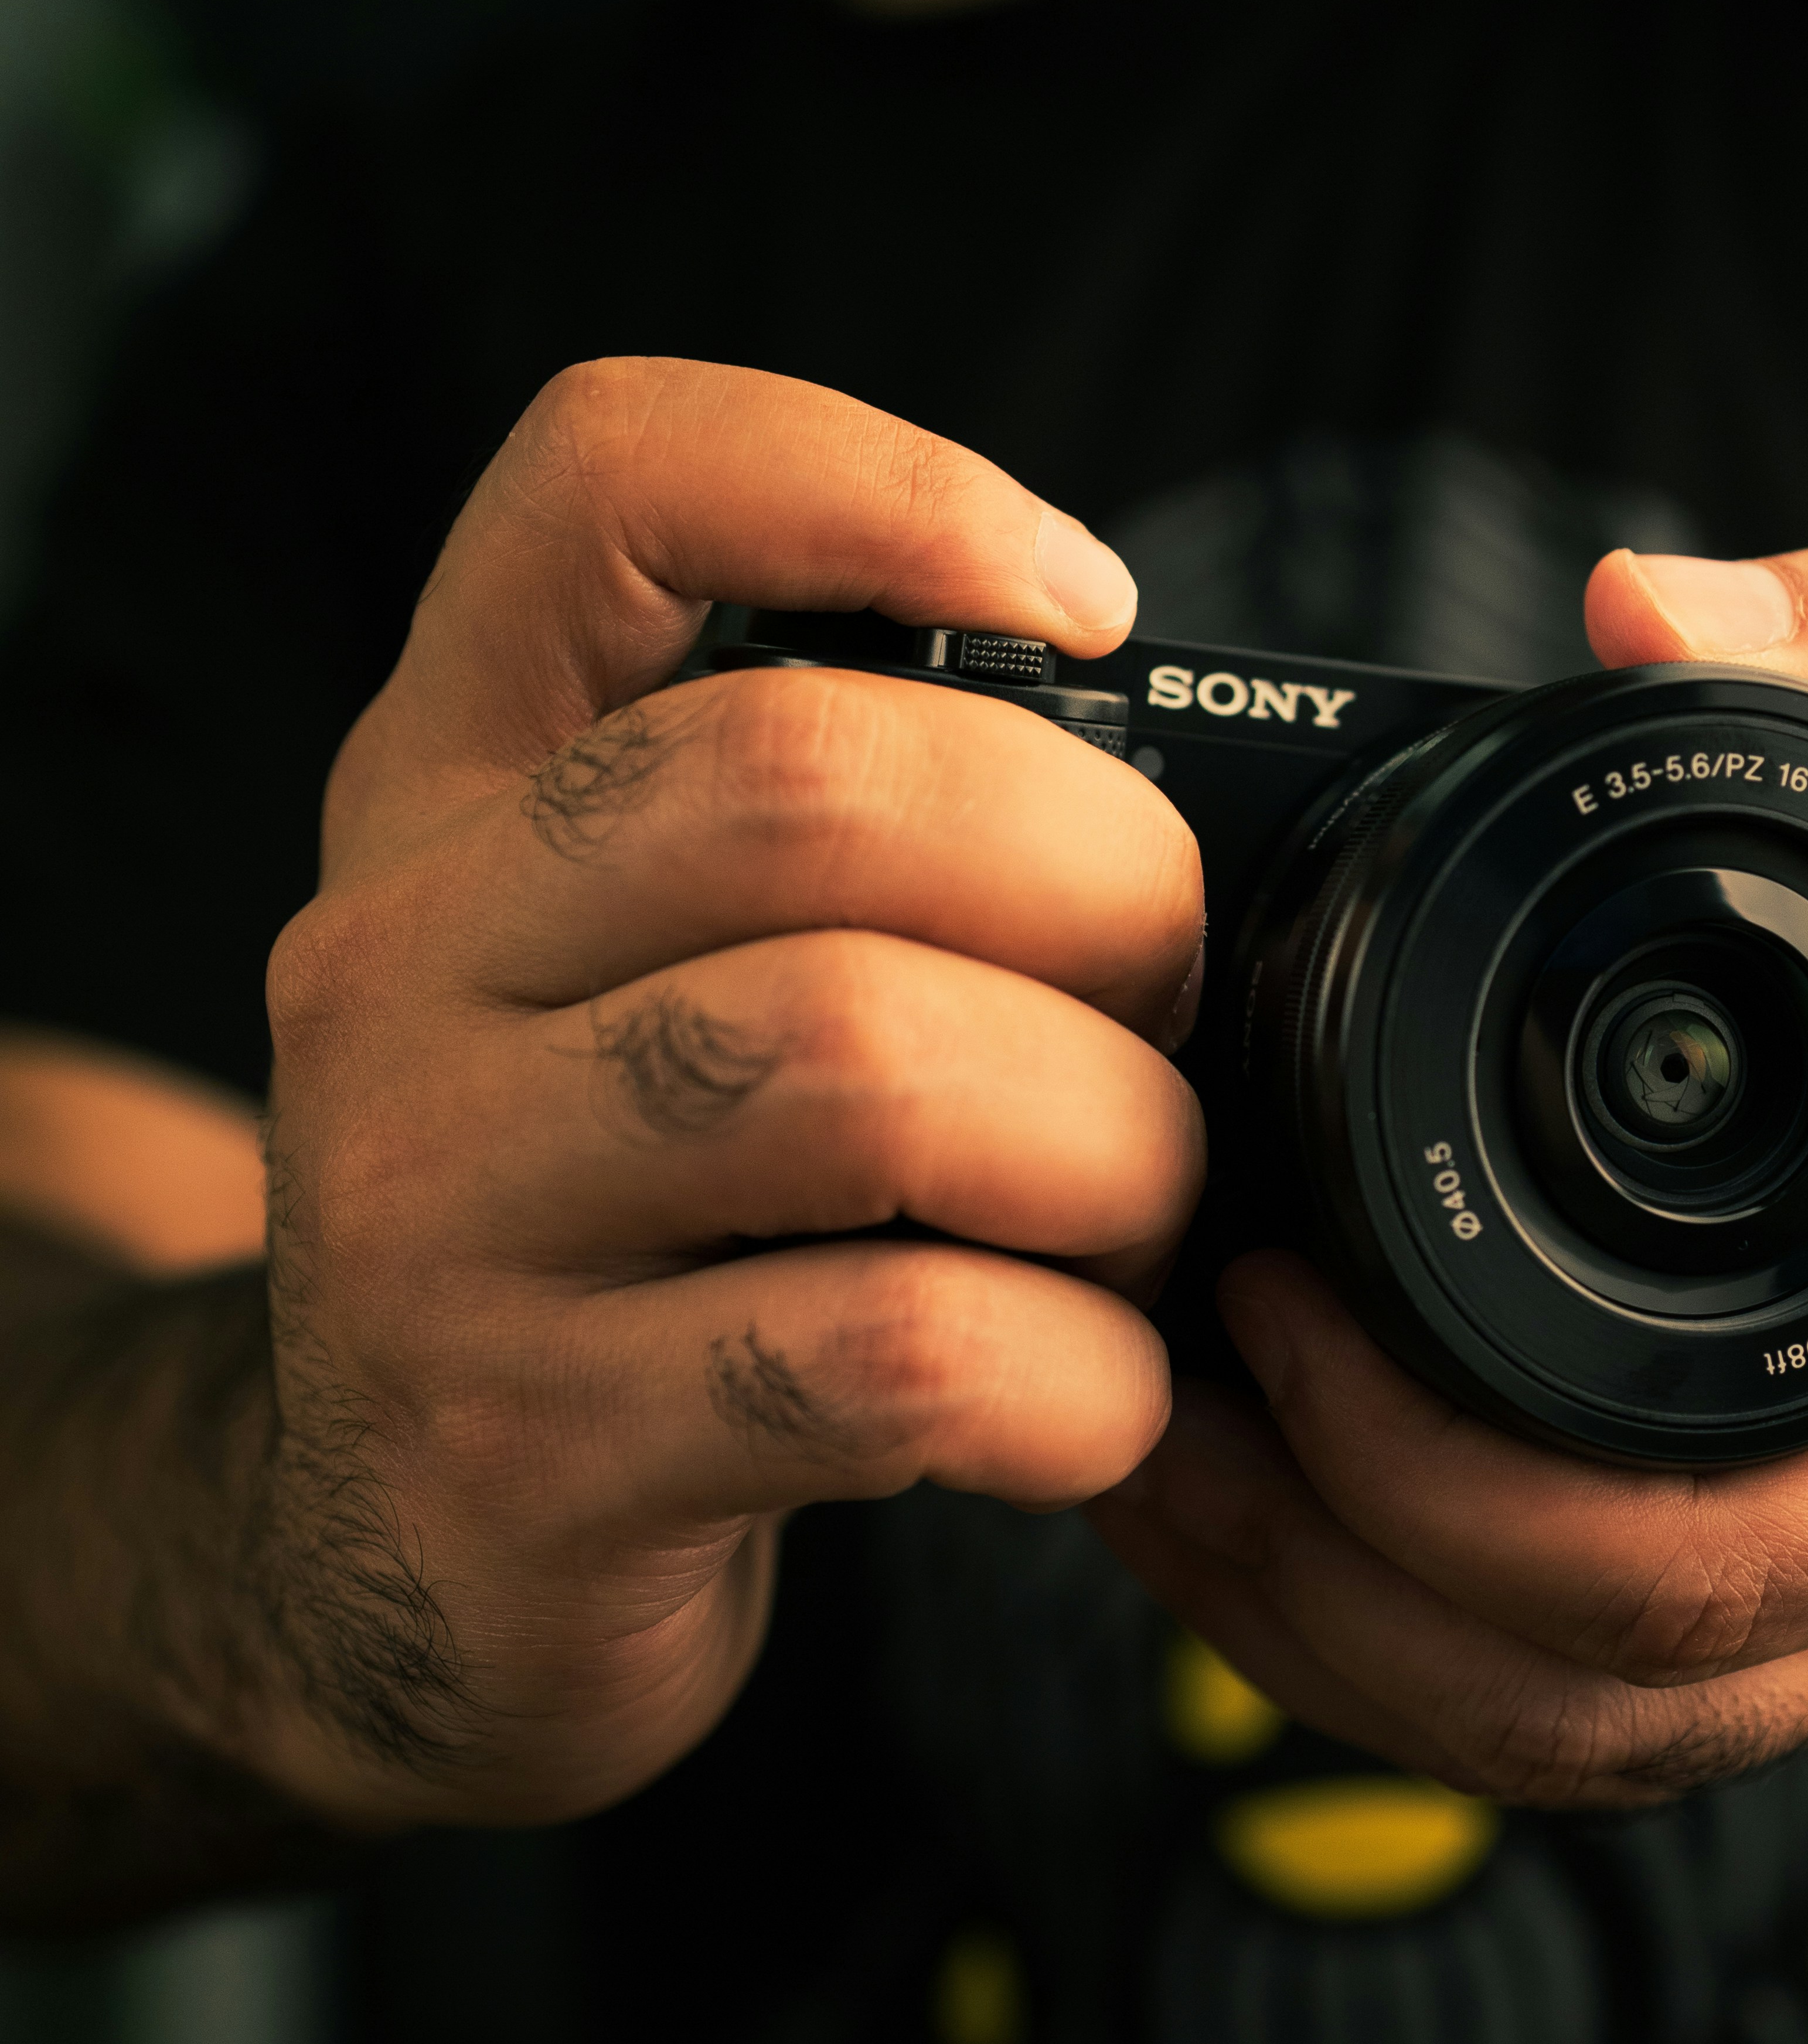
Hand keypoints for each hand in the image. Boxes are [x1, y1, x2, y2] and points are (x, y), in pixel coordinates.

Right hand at [249, 359, 1201, 1824]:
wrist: (393, 1563)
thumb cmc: (614, 1232)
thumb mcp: (638, 985)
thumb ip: (829, 852)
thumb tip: (1178, 808)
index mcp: (455, 794)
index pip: (603, 485)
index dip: (875, 480)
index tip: (1093, 608)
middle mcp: (407, 964)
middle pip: (808, 787)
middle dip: (1098, 882)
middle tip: (1173, 998)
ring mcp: (437, 1213)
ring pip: (866, 1067)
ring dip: (1111, 1145)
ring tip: (1143, 1210)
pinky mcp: (530, 1447)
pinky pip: (898, 1359)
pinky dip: (1080, 1377)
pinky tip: (1093, 1395)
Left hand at [1092, 532, 1807, 1800]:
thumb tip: (1638, 609)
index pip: (1689, 1561)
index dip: (1434, 1480)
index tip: (1271, 1302)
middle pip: (1577, 1697)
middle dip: (1314, 1575)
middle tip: (1146, 1391)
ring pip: (1546, 1748)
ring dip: (1313, 1639)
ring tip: (1142, 1469)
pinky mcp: (1795, 1646)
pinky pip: (1560, 1726)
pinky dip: (1381, 1653)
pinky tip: (1248, 1528)